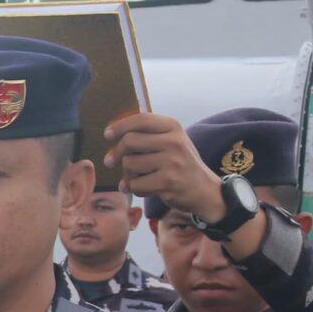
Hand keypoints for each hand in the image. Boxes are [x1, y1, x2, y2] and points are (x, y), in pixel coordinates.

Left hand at [103, 113, 225, 221]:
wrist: (205, 191)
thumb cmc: (181, 165)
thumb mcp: (171, 142)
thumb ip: (148, 135)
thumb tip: (112, 134)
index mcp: (174, 127)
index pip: (140, 119)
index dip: (120, 126)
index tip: (107, 135)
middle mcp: (174, 141)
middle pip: (129, 141)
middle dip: (117, 153)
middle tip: (111, 162)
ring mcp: (172, 161)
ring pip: (129, 164)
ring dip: (127, 174)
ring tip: (137, 178)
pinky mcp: (168, 182)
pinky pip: (136, 184)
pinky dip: (134, 189)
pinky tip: (144, 189)